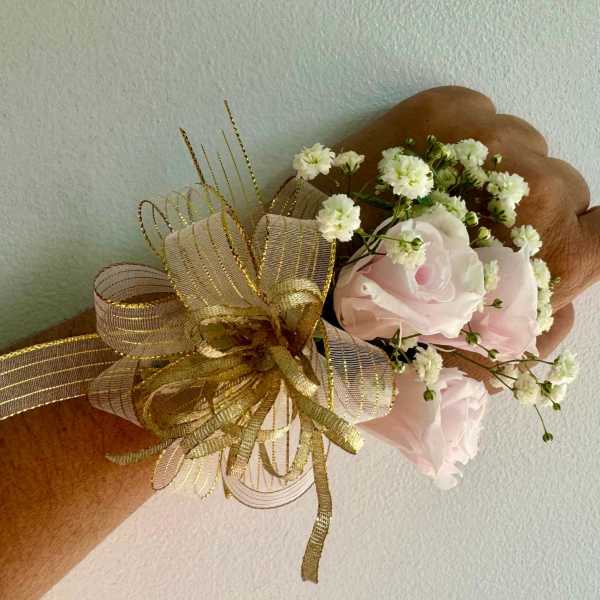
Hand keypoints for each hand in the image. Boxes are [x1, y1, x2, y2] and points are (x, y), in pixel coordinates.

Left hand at [318, 86, 598, 377]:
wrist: (293, 277)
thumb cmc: (374, 327)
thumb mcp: (462, 359)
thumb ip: (523, 340)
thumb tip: (554, 321)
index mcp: (544, 251)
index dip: (576, 247)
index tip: (537, 255)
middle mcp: (531, 183)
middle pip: (564, 187)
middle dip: (526, 216)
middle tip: (469, 239)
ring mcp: (486, 137)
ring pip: (524, 147)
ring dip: (493, 174)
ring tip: (438, 205)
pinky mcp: (439, 109)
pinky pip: (483, 115)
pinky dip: (462, 143)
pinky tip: (423, 177)